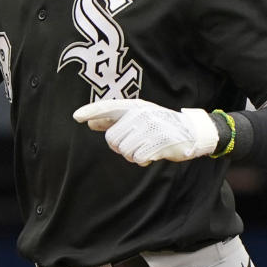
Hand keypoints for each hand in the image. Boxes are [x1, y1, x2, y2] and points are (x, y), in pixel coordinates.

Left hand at [74, 99, 220, 166]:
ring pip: (124, 150)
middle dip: (120, 147)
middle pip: (113, 139)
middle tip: (134, 144)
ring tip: (144, 148)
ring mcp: (151, 127)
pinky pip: (138, 157)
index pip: (109, 107)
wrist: (191, 132)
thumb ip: (114, 120)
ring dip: (132, 155)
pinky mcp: (159, 142)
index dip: (92, 111)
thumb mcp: (138, 118)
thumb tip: (90, 122)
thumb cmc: (160, 125)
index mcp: (135, 106)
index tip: (76, 117)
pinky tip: (151, 154)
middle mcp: (142, 114)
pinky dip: (142, 159)